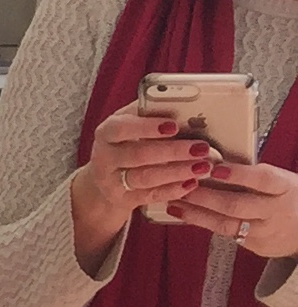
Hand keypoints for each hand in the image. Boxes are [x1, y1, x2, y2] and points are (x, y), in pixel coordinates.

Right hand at [71, 109, 211, 251]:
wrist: (108, 176)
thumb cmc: (129, 142)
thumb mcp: (133, 123)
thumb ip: (152, 114)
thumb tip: (187, 106)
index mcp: (107, 133)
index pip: (122, 128)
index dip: (147, 127)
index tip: (174, 126)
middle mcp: (104, 158)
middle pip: (138, 155)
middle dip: (172, 151)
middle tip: (201, 148)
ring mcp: (111, 181)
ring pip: (145, 177)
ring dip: (176, 172)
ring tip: (203, 166)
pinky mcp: (123, 200)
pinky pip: (150, 196)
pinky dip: (172, 190)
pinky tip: (191, 183)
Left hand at [162, 158, 297, 259]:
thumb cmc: (288, 197)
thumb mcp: (281, 182)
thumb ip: (255, 176)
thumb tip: (214, 161)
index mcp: (285, 187)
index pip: (263, 179)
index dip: (239, 174)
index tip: (215, 168)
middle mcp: (275, 211)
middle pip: (237, 205)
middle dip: (205, 196)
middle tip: (182, 186)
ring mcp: (264, 231)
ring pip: (226, 224)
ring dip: (196, 213)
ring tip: (174, 203)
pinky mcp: (254, 245)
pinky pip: (225, 233)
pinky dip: (203, 223)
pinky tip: (185, 215)